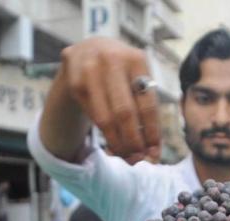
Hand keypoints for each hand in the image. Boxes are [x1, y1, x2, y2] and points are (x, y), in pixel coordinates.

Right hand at [60, 38, 160, 162]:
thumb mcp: (137, 79)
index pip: (148, 104)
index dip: (152, 133)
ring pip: (106, 118)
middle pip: (125, 113)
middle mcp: (113, 61)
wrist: (88, 50)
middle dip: (133, 142)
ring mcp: (90, 70)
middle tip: (138, 160)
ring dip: (118, 144)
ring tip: (127, 158)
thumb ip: (146, 112)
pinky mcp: (74, 82)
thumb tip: (152, 154)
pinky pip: (93, 117)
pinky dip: (105, 135)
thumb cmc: (121, 72)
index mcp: (137, 59)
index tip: (155, 155)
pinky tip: (113, 145)